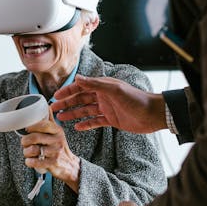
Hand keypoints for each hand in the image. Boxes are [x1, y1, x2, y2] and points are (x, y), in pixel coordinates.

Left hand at [20, 118, 80, 191]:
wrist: (70, 165)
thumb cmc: (60, 147)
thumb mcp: (58, 132)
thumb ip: (50, 120)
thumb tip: (47, 106)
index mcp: (57, 131)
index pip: (43, 125)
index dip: (32, 126)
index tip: (27, 129)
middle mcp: (57, 141)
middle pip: (34, 137)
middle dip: (25, 141)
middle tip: (24, 142)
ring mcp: (55, 152)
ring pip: (33, 150)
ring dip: (26, 152)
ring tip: (27, 152)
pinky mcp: (53, 163)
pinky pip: (35, 162)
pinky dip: (29, 162)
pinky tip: (30, 160)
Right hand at [50, 75, 166, 133]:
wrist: (153, 114)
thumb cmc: (136, 99)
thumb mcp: (115, 90)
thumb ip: (95, 84)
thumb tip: (78, 78)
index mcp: (103, 86)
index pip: (81, 87)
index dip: (68, 91)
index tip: (56, 96)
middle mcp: (103, 96)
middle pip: (81, 99)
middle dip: (67, 103)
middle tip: (54, 109)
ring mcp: (107, 108)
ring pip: (86, 110)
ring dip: (73, 113)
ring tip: (61, 119)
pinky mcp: (112, 120)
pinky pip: (95, 121)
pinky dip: (86, 124)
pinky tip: (77, 127)